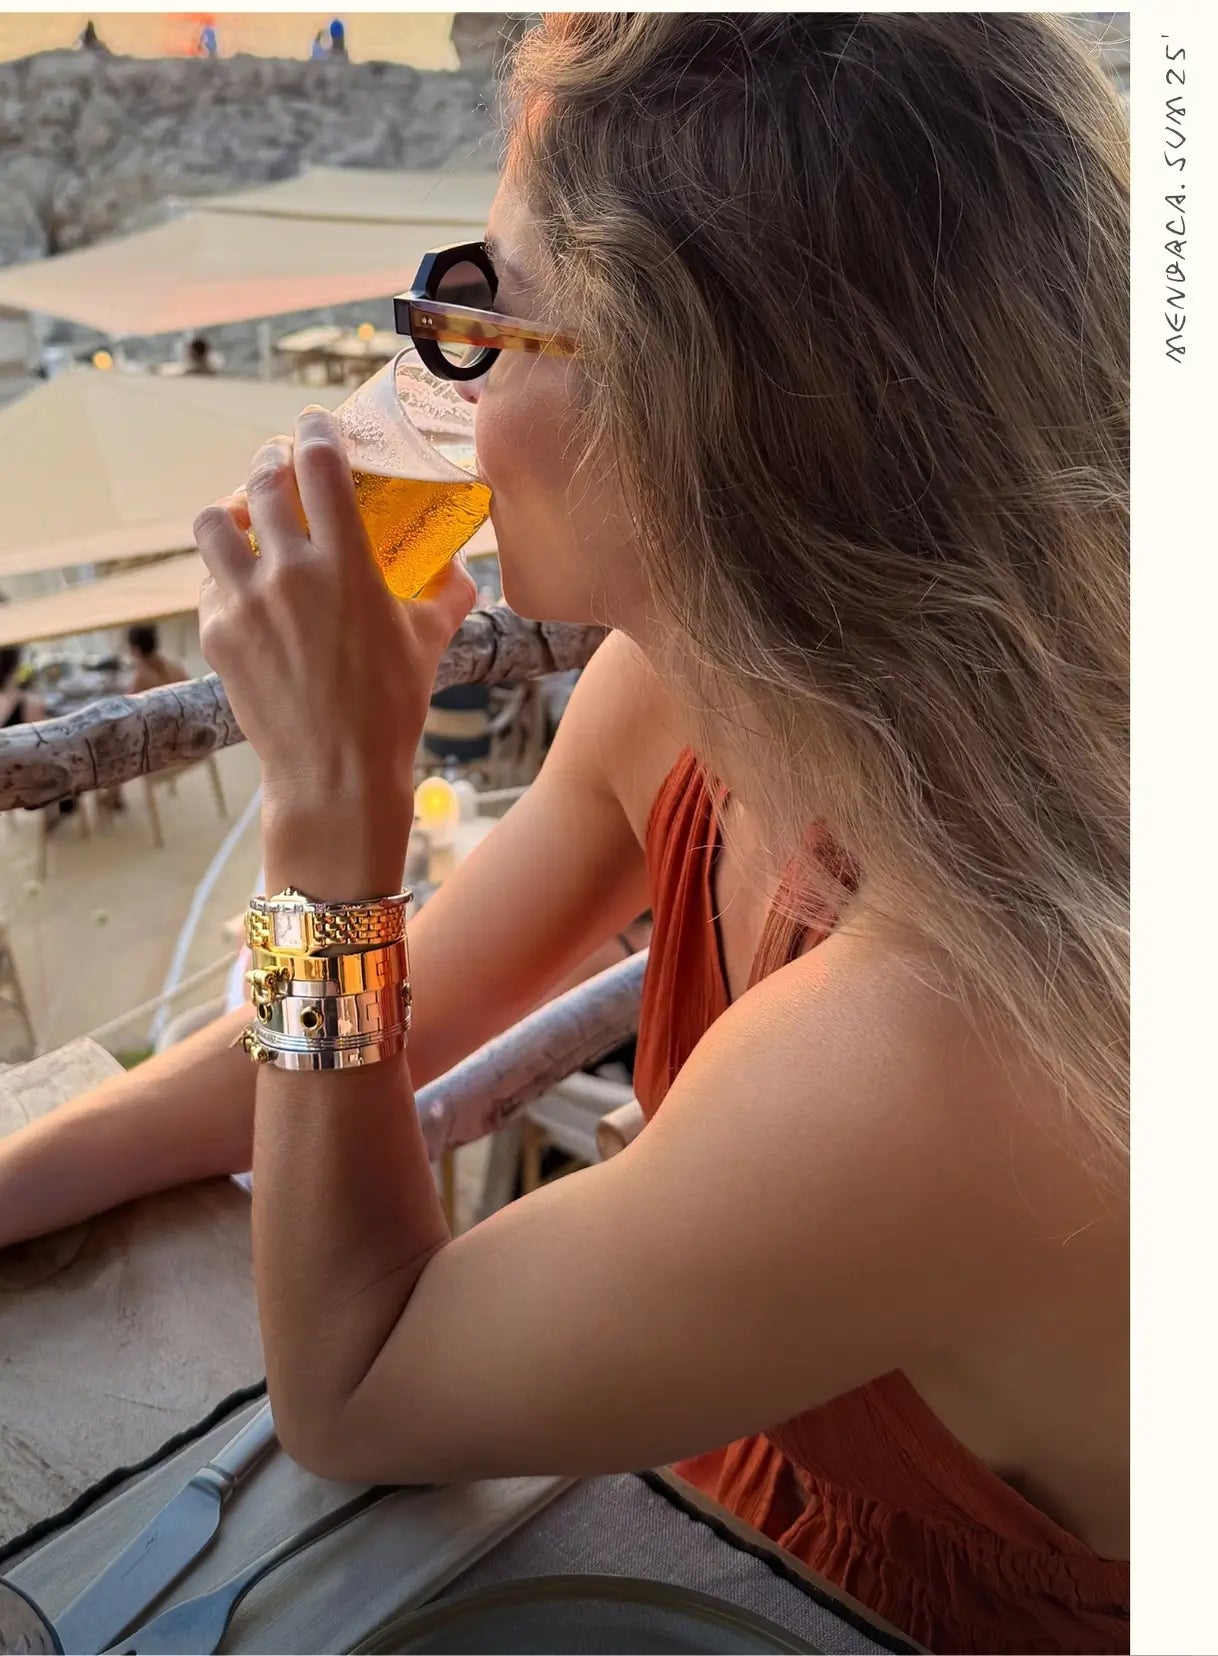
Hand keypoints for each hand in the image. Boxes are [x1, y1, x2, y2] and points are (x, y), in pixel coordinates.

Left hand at [196, 408, 474, 898]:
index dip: (316, 432)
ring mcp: (245, 601)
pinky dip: (223, 574)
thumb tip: (461, 570)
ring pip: (214, 521)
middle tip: (280, 466)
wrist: (334, 773)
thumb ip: (448, 595)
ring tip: (245, 519)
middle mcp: (289, 571)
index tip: (315, 424)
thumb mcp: (428, 644)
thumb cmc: (390, 709)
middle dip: (271, 462)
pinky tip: (242, 587)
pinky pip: (208, 581)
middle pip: (263, 481)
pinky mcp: (217, 633)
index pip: (320, 466)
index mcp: (345, 563)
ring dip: (231, 511)